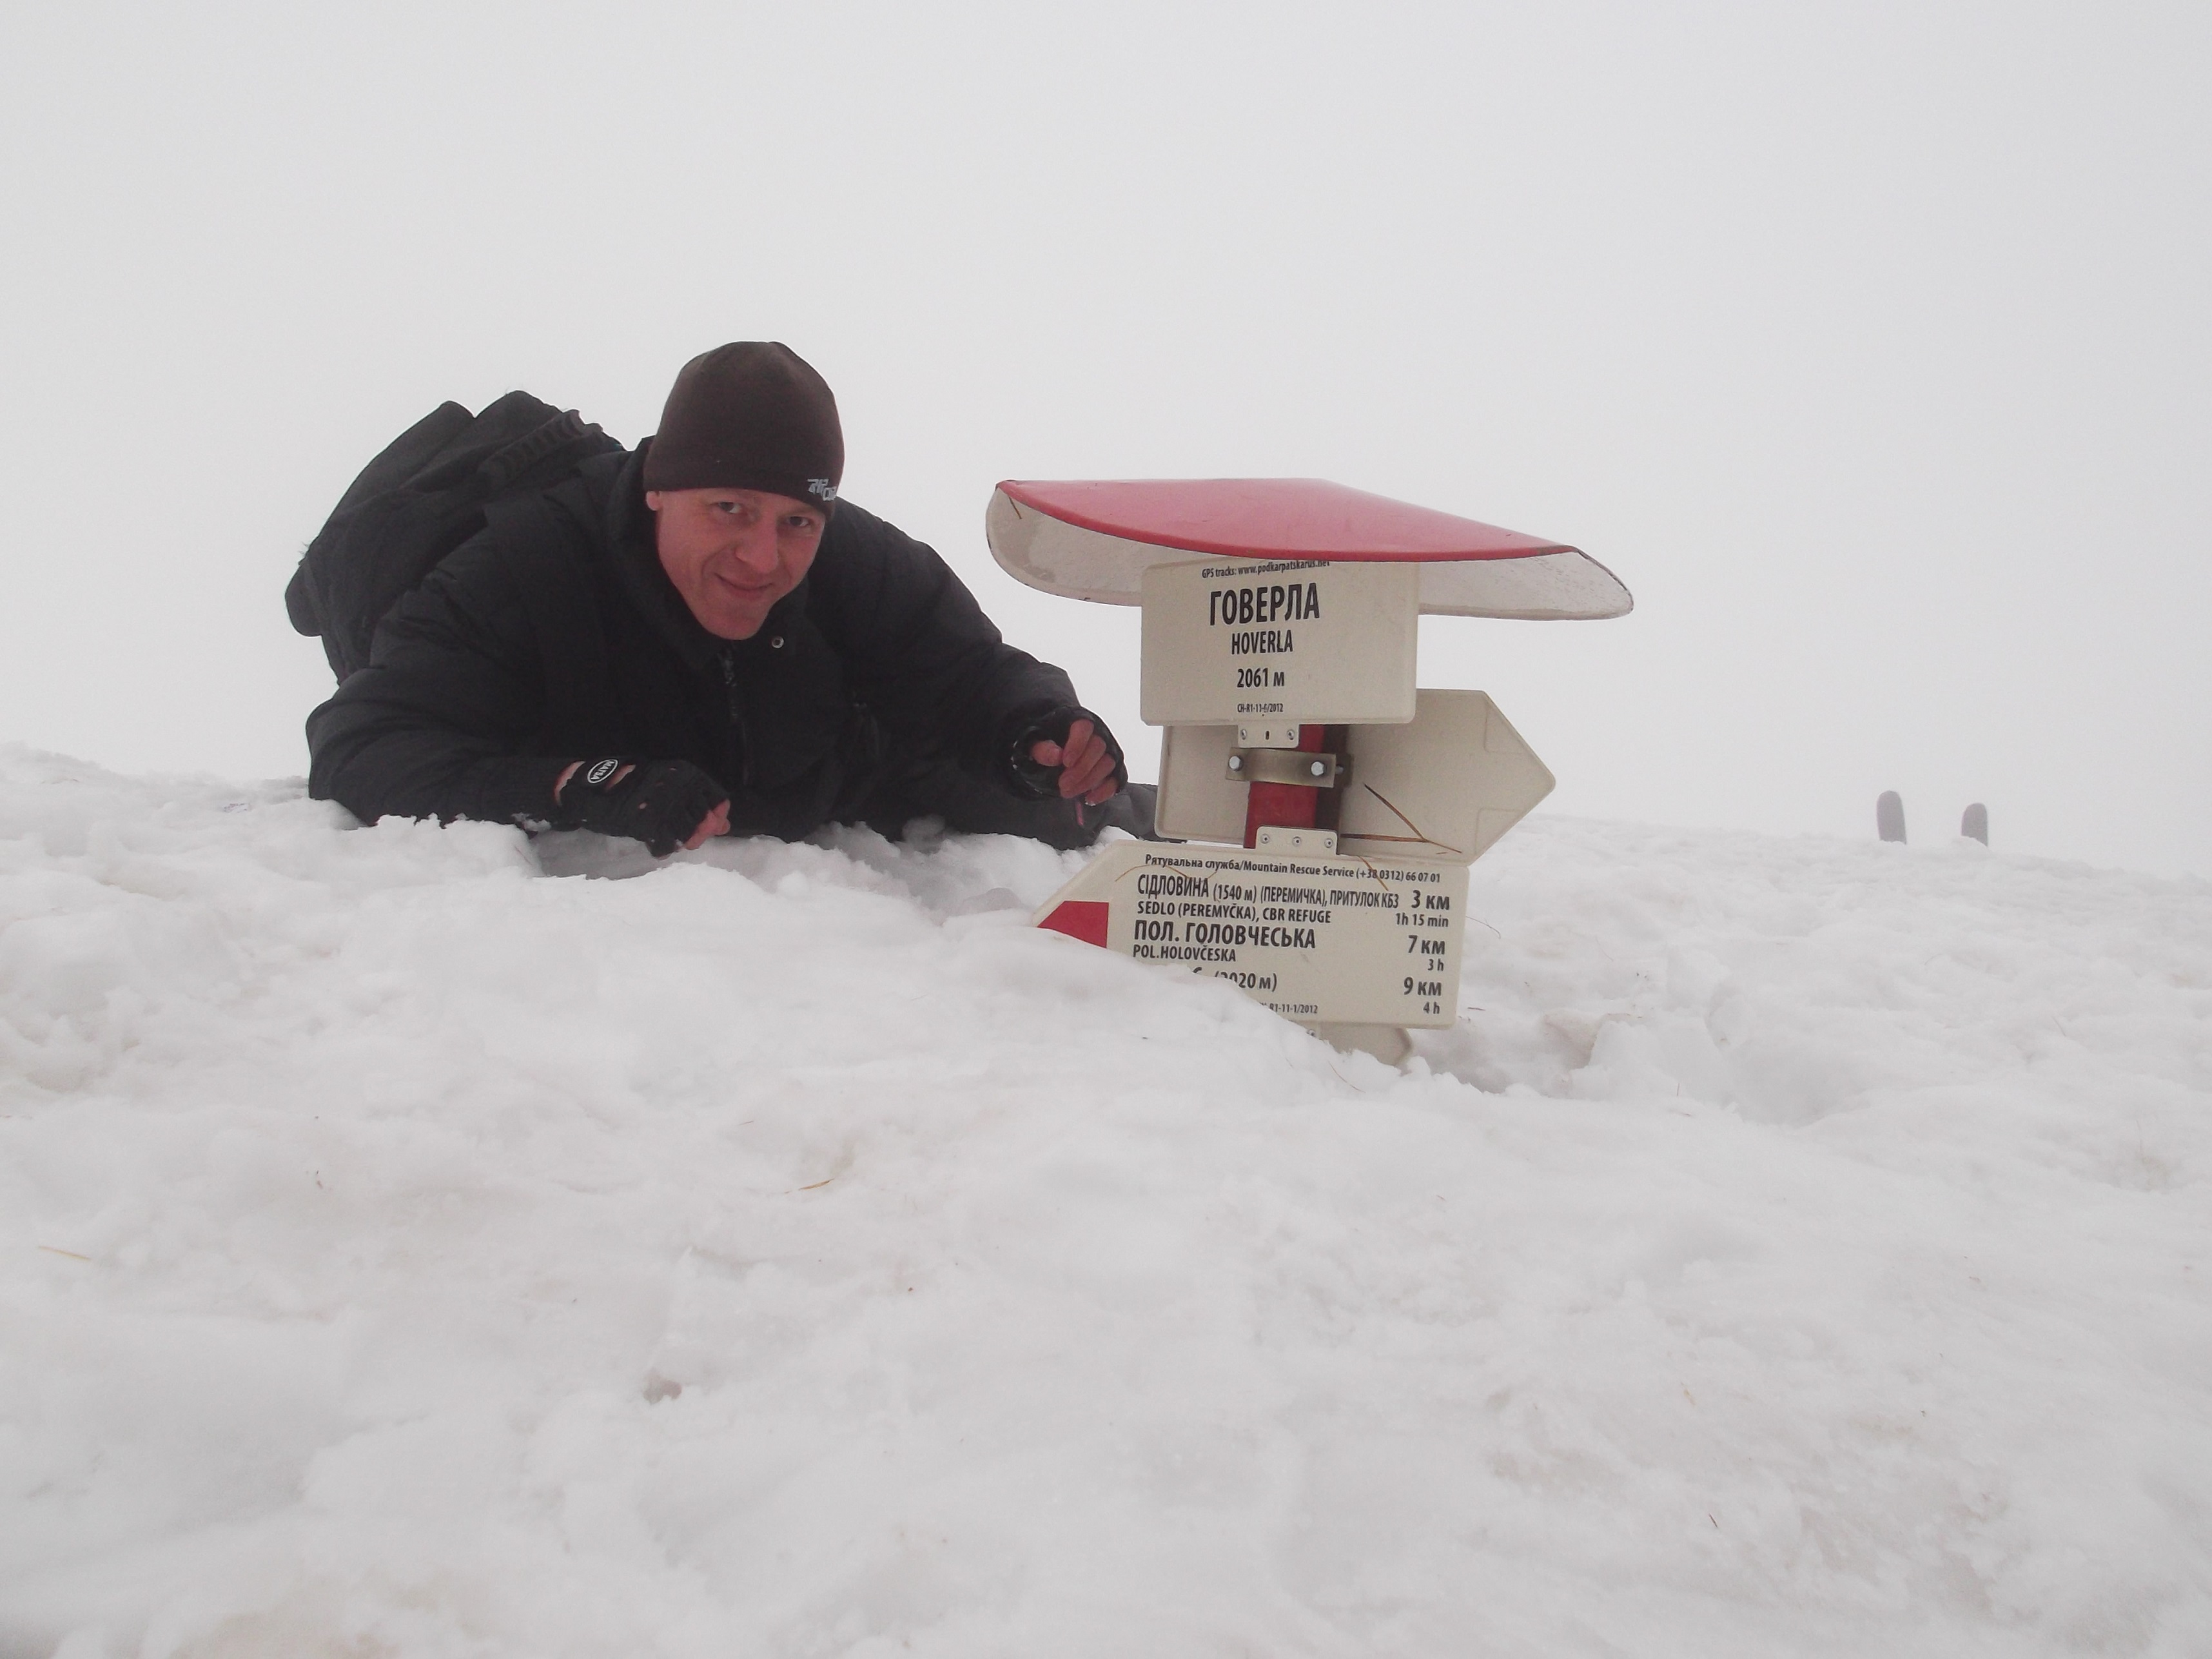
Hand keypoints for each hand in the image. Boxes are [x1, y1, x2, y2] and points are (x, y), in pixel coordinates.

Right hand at [556, 758, 729, 855]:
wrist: (597, 788)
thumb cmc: (636, 786)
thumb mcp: (670, 786)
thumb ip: (698, 803)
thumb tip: (724, 825)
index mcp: (687, 774)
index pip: (718, 800)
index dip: (716, 817)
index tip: (709, 825)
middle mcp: (679, 788)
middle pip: (705, 821)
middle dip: (699, 834)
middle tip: (688, 837)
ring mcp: (664, 806)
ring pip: (689, 835)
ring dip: (683, 841)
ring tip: (670, 838)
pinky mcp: (648, 824)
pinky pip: (667, 844)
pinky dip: (664, 848)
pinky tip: (657, 843)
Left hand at [1030, 717, 1120, 806]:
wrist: (1057, 755)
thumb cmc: (1048, 746)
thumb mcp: (1037, 745)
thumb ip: (1043, 750)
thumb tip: (1056, 756)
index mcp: (1078, 720)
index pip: (1084, 727)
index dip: (1077, 744)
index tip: (1065, 762)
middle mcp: (1099, 733)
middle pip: (1098, 747)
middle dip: (1080, 769)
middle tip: (1063, 785)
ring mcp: (1110, 751)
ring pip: (1107, 763)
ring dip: (1089, 781)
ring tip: (1068, 792)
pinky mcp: (1115, 768)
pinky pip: (1117, 779)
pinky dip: (1105, 791)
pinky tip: (1089, 799)